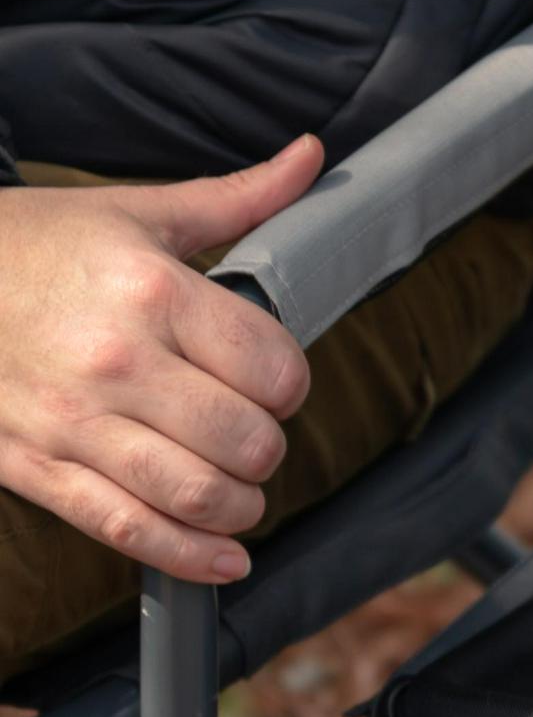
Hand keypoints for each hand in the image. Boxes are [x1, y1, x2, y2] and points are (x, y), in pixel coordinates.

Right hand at [0, 136, 323, 581]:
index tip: (275, 381)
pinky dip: (190, 557)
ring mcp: (74, 423)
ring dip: (241, 505)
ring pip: (198, 494)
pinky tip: (226, 557)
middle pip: (247, 440)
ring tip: (242, 490)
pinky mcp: (36, 469)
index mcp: (153, 292)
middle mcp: (117, 361)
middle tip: (254, 432)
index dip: (291, 383)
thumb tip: (312, 158)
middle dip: (268, 445)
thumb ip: (238, 199)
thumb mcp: (137, 212)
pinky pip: (128, 530)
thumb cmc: (35, 245)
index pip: (274, 369)